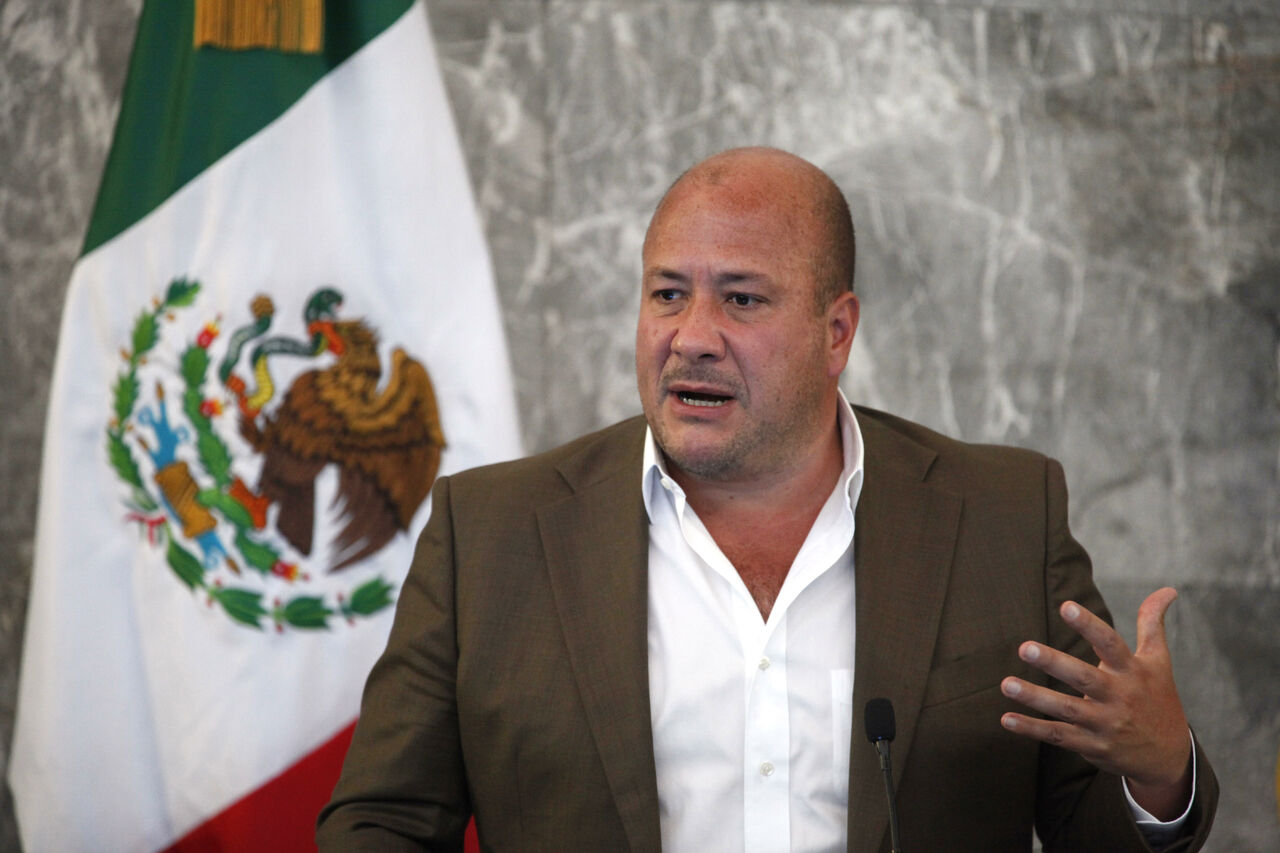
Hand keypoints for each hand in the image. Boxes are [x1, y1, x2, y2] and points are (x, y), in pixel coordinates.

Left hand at [999, 587, 1192, 820]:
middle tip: (1024, 647)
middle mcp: (1119, 697)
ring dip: (1035, 697)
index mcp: (1132, 672)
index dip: (1089, 625)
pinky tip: (1006, 719)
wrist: (1168, 756)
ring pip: (1066, 709)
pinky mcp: (1092, 746)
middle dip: (1054, 663)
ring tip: (1005, 684)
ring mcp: (1105, 723)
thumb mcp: (1159, 661)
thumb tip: (1169, 588)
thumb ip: (1152, 623)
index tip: (1066, 606)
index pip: (1110, 644)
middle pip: (1084, 678)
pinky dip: (1032, 729)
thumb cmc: (1157, 697)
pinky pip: (1058, 736)